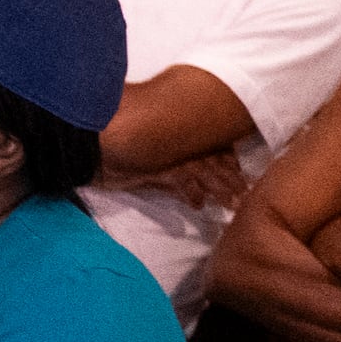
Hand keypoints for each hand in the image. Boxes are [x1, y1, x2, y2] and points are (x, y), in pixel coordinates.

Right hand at [128, 147, 247, 215]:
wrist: (95, 152)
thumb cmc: (120, 155)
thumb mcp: (150, 161)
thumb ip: (172, 170)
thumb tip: (194, 187)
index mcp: (181, 136)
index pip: (212, 145)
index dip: (229, 160)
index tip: (240, 173)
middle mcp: (179, 142)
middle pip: (214, 160)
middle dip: (231, 178)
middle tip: (245, 194)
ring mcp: (170, 152)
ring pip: (205, 170)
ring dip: (219, 187)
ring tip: (231, 204)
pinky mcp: (158, 166)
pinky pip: (182, 180)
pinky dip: (191, 193)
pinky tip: (197, 205)